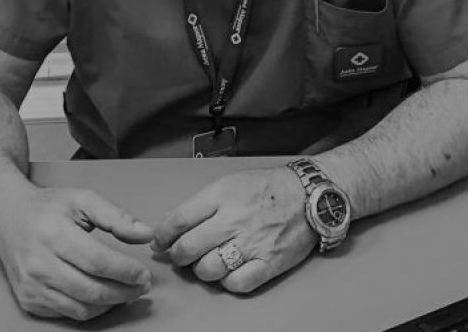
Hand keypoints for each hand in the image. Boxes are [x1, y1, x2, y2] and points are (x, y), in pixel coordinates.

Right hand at [0, 185, 153, 320]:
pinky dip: (90, 309)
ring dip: (110, 304)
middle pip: (91, 289)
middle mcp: (39, 264)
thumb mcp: (83, 199)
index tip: (144, 274)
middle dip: (123, 291)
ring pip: (80, 307)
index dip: (125, 271)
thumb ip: (116, 216)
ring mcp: (31, 286)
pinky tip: (104, 297)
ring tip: (128, 292)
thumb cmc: (48, 207)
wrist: (8, 217)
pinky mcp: (28, 300)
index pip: (97, 261)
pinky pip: (67, 313)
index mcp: (54, 234)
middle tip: (142, 286)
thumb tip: (146, 233)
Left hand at [151, 167, 316, 293]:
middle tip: (179, 255)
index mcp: (221, 195)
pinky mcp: (268, 263)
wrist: (307, 195)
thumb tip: (173, 226)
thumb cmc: (267, 188)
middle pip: (188, 248)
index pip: (178, 220)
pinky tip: (229, 272)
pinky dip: (227, 282)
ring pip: (208, 270)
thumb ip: (202, 204)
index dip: (162, 235)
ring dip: (201, 270)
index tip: (159, 242)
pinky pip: (236, 284)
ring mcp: (251, 243)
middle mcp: (234, 220)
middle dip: (177, 256)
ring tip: (206, 262)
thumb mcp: (230, 183)